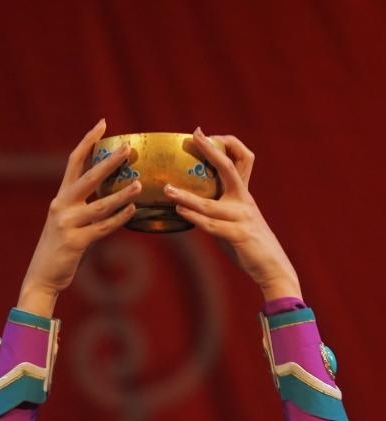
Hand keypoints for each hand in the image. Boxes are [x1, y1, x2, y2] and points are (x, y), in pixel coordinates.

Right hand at [17, 120, 141, 317]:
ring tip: (139, 185)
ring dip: (122, 194)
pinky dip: (119, 219)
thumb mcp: (67, 222)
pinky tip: (132, 211)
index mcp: (60, 198)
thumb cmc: (59, 250)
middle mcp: (61, 206)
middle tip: (128, 149)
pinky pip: (102, 228)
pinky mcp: (75, 242)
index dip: (88, 141)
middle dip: (109, 162)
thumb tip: (111, 194)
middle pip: (88, 177)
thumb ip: (83, 207)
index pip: (74, 161)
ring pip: (100, 204)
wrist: (42, 277)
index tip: (103, 124)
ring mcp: (68, 224)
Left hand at [164, 128, 301, 301]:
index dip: (225, 144)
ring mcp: (242, 218)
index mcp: (244, 194)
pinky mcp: (238, 236)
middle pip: (230, 167)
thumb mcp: (236, 220)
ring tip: (168, 190)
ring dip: (186, 196)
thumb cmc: (250, 245)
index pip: (241, 159)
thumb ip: (220, 208)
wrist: (272, 267)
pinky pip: (212, 226)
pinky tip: (180, 212)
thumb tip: (191, 204)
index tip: (203, 135)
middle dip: (212, 150)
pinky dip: (195, 218)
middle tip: (194, 136)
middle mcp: (244, 201)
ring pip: (211, 203)